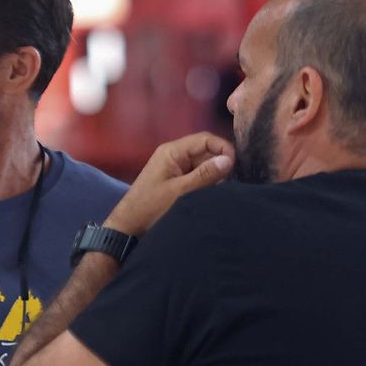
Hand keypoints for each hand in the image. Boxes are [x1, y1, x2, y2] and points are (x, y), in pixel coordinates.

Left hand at [103, 132, 233, 236]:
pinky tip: (213, 195)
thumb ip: (205, 175)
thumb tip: (228, 160)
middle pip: (205, 152)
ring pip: (203, 166)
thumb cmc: (150, 207)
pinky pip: (197, 177)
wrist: (129, 227)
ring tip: (223, 190)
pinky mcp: (176, 182)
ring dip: (214, 176)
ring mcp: (175, 169)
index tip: (235, 165)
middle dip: (220, 164)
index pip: (204, 139)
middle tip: (231, 182)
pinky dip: (207, 184)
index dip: (222, 148)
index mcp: (172, 151)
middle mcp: (175, 156)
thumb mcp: (180, 191)